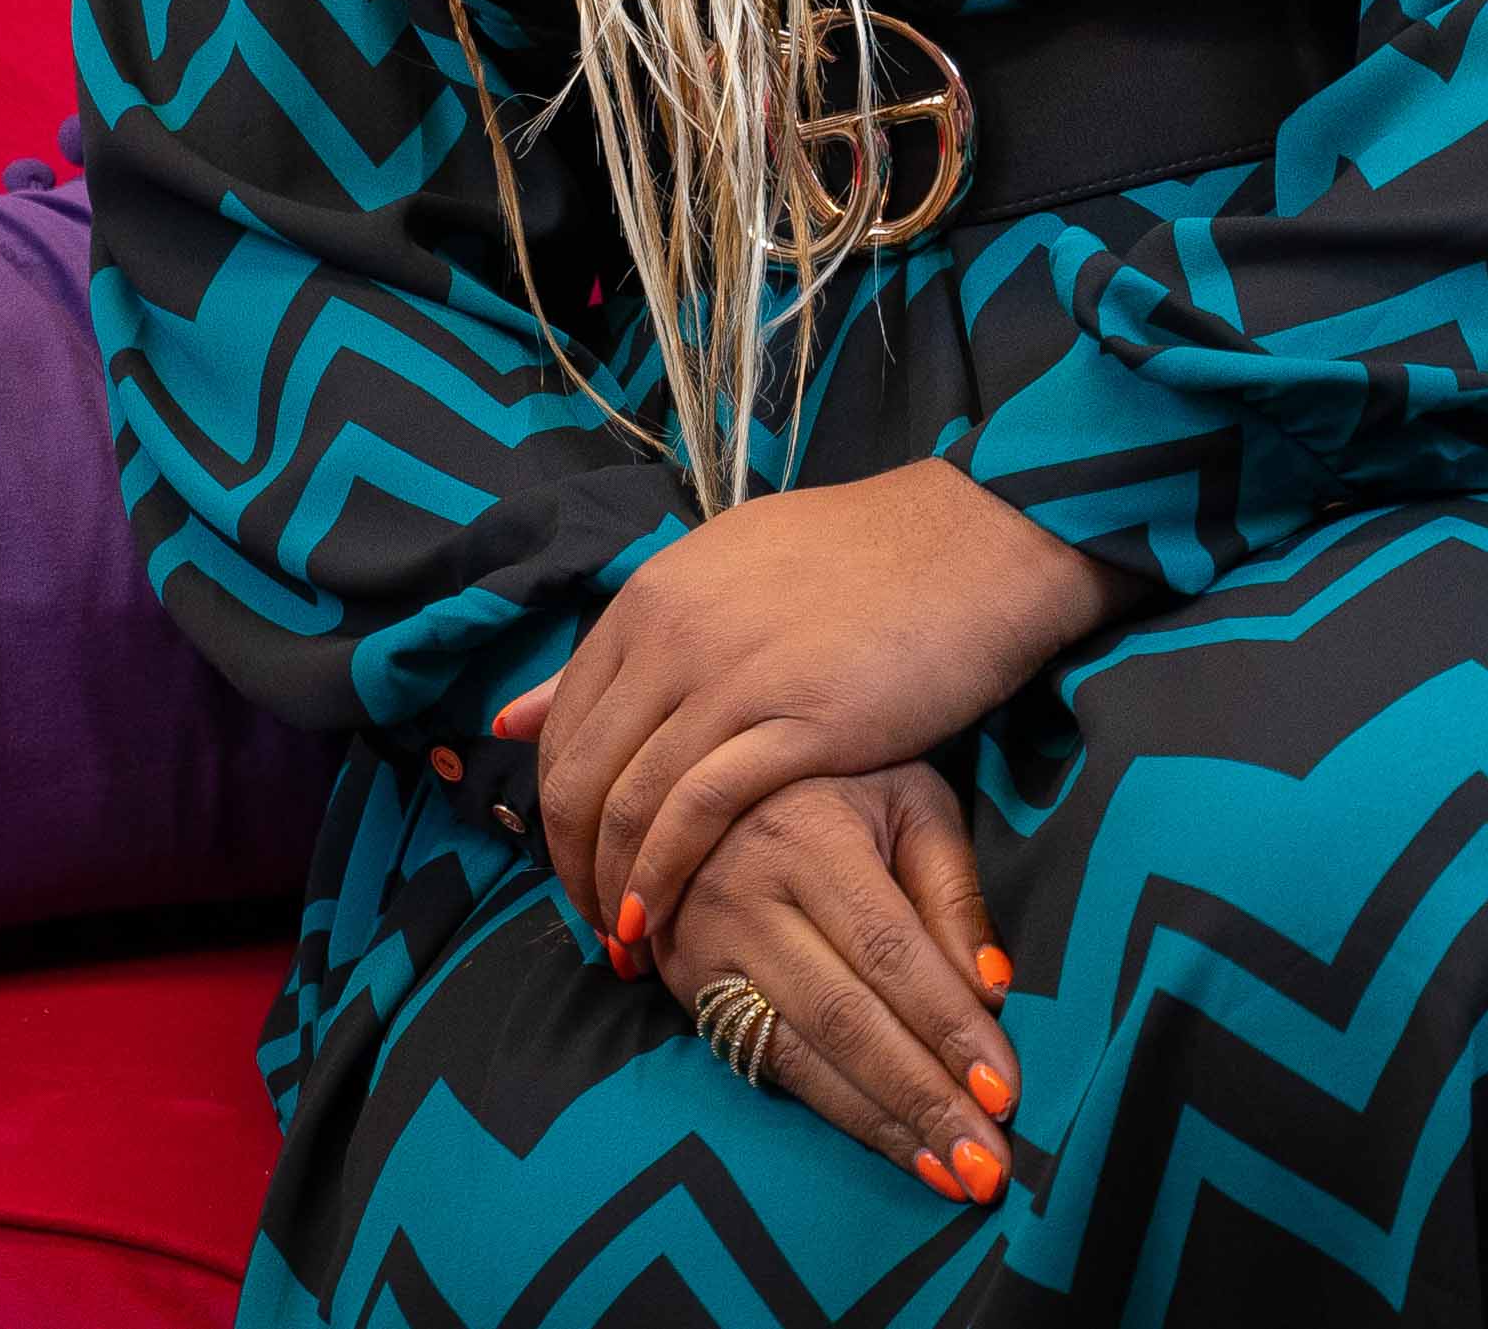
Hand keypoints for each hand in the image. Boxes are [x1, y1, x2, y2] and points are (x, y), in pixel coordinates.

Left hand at [501, 458, 1108, 962]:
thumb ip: (626, 647)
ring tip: (623, 944)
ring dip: (610, 888)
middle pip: (579, 775)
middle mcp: (672, 634)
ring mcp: (729, 679)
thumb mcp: (726, 572)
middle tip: (591, 924)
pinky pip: (694, 816)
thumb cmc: (862, 560)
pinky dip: (661, 878)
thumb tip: (513, 717)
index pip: (560, 724)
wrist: (974, 543)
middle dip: (572, 866)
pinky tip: (658, 922)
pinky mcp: (793, 725)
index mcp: (652, 595)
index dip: (552, 810)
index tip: (574, 862)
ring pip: (627, 804)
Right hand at [654, 762, 1026, 1202]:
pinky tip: (890, 1144)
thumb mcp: (910, 799)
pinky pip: (765, 1064)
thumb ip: (951, 889)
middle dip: (922, 1099)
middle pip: (844, 1016)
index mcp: (806, 832)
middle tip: (988, 1168)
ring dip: (882, 1126)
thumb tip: (992, 992)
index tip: (1004, 1091)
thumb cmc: (842, 783)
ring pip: (801, 1055)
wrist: (713, 773)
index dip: (946, 1025)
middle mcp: (743, 891)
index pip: (887, 948)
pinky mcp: (688, 986)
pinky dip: (835, 1112)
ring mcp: (703, 944)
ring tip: (952, 1174)